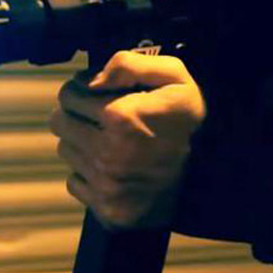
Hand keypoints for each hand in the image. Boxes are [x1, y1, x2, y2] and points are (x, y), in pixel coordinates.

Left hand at [49, 51, 205, 227]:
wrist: (213, 176)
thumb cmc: (187, 122)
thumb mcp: (174, 78)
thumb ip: (130, 65)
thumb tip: (90, 78)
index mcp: (120, 117)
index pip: (68, 95)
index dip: (78, 89)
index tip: (92, 93)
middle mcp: (108, 153)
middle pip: (60, 122)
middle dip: (74, 114)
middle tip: (94, 115)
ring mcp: (106, 185)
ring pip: (65, 151)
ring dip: (79, 142)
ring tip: (107, 140)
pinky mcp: (106, 208)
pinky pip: (75, 182)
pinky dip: (87, 173)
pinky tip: (111, 166)